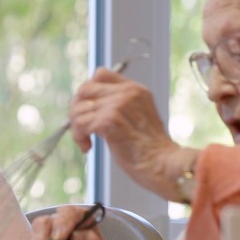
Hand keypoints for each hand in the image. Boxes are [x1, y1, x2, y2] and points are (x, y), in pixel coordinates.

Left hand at [70, 68, 197, 200]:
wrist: (162, 165)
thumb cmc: (149, 148)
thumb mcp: (137, 117)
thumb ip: (117, 105)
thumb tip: (87, 104)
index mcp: (135, 89)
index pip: (100, 74)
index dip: (88, 92)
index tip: (88, 110)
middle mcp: (127, 93)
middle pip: (85, 89)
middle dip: (76, 109)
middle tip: (82, 128)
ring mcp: (119, 105)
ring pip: (79, 109)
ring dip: (77, 128)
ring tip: (87, 142)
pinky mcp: (111, 121)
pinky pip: (81, 123)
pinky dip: (79, 137)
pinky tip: (88, 147)